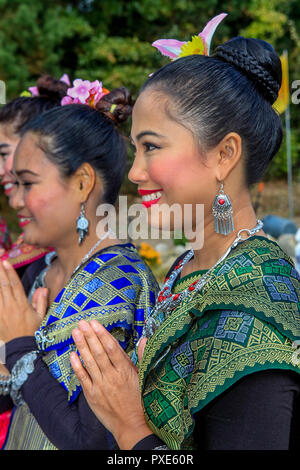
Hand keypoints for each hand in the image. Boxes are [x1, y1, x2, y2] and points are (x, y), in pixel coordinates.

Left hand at [0, 260, 47, 342]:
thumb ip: (41, 301)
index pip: (15, 285)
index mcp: (22, 305)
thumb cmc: (31, 331)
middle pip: (4, 286)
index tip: (6, 263)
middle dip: (0, 273)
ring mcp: (1, 312)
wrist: (20, 348)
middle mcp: (10, 306)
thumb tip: (43, 288)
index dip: (10, 273)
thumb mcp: (40, 317)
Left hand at [70, 320, 152, 448]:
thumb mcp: (145, 377)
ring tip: (75, 332)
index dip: (102, 334)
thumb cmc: (139, 401)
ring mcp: (101, 386)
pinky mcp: (92, 395)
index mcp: (125, 370)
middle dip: (89, 336)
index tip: (95, 323)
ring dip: (81, 346)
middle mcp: (112, 376)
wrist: (131, 426)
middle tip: (82, 323)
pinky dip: (77, 366)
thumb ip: (143, 357)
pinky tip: (72, 355)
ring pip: (89, 362)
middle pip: (99, 352)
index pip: (112, 348)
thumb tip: (144, 339)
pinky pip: (83, 378)